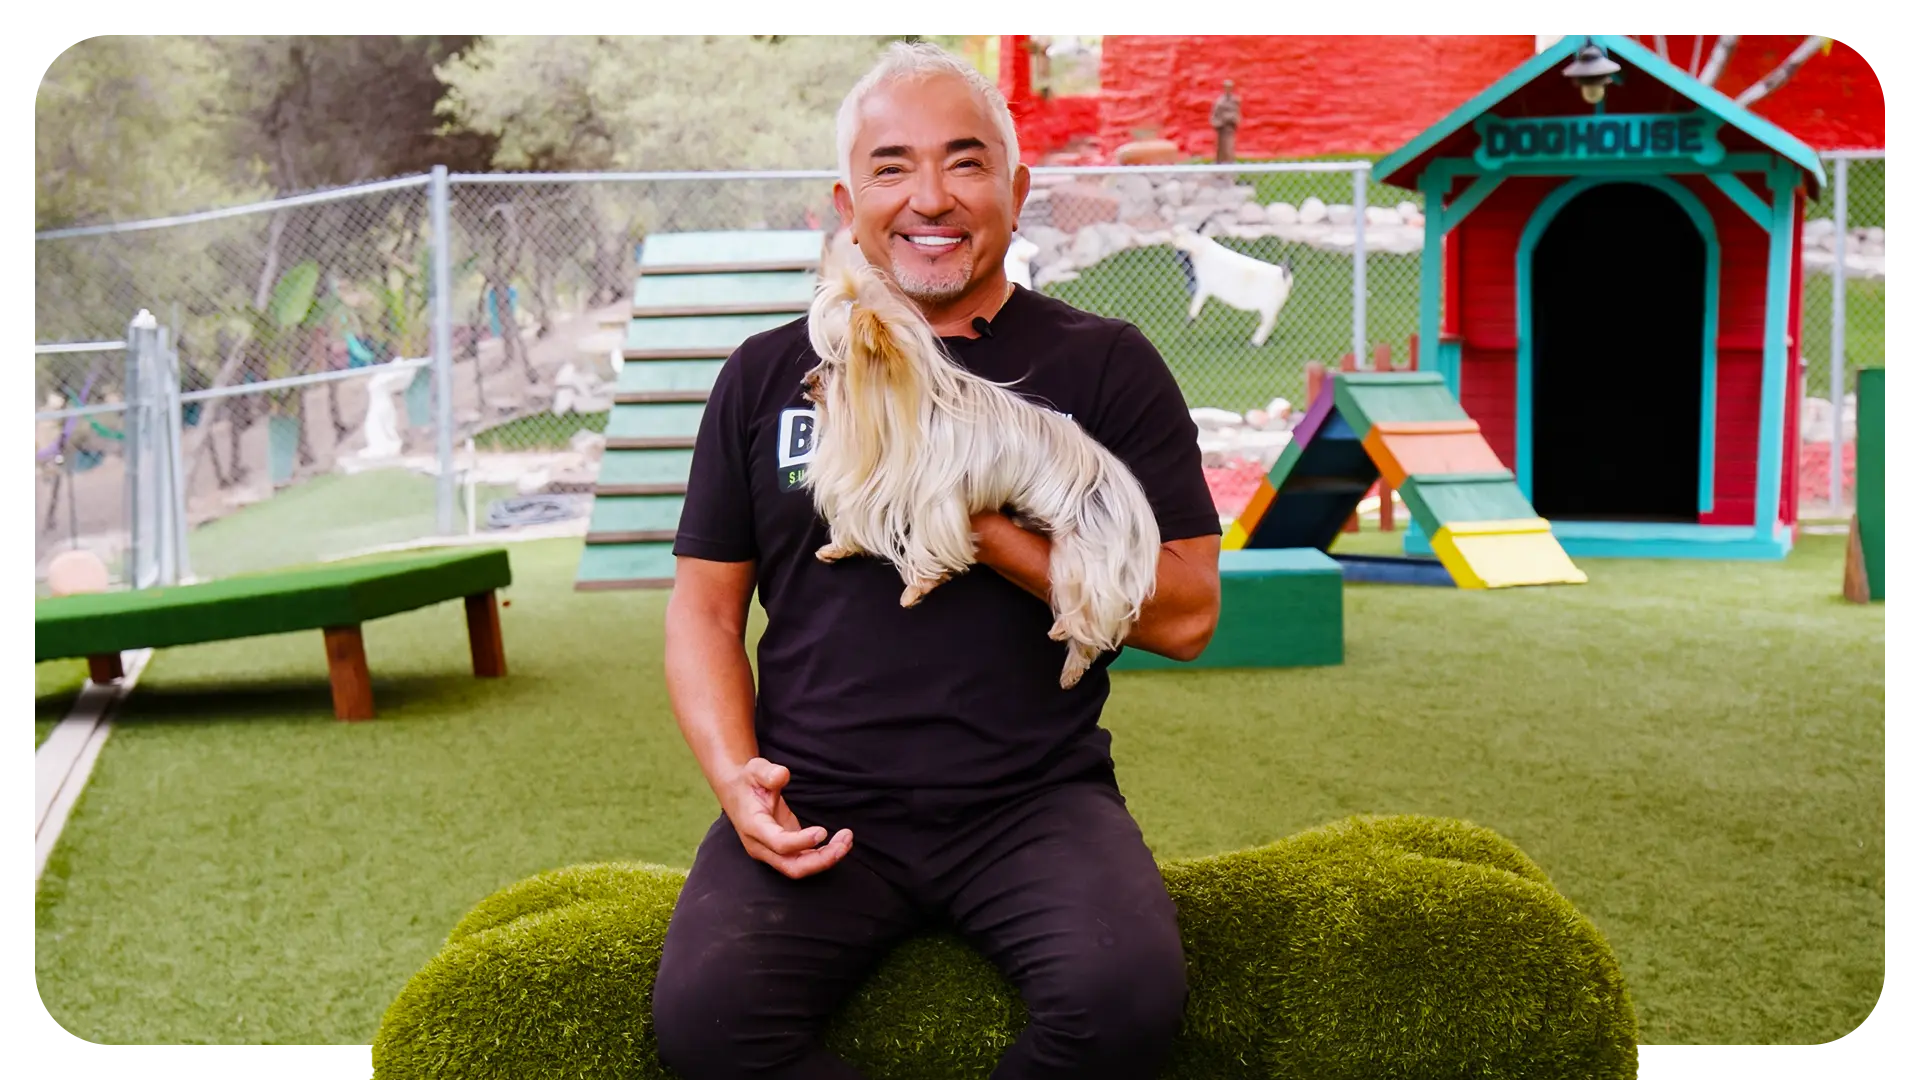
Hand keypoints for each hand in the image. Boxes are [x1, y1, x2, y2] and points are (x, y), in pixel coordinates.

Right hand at [722, 757, 852, 878]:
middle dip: (820, 861)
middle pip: (792, 867)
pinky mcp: (782, 851)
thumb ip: (767, 772)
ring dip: (826, 859)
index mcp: (753, 827)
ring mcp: (771, 852)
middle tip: (843, 845)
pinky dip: (822, 856)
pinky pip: (803, 861)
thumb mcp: (754, 769)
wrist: (737, 793)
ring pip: (799, 868)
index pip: (779, 843)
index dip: (802, 841)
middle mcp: (761, 846)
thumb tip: (782, 775)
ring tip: (847, 841)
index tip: (823, 831)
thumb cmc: (748, 781)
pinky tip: (840, 844)